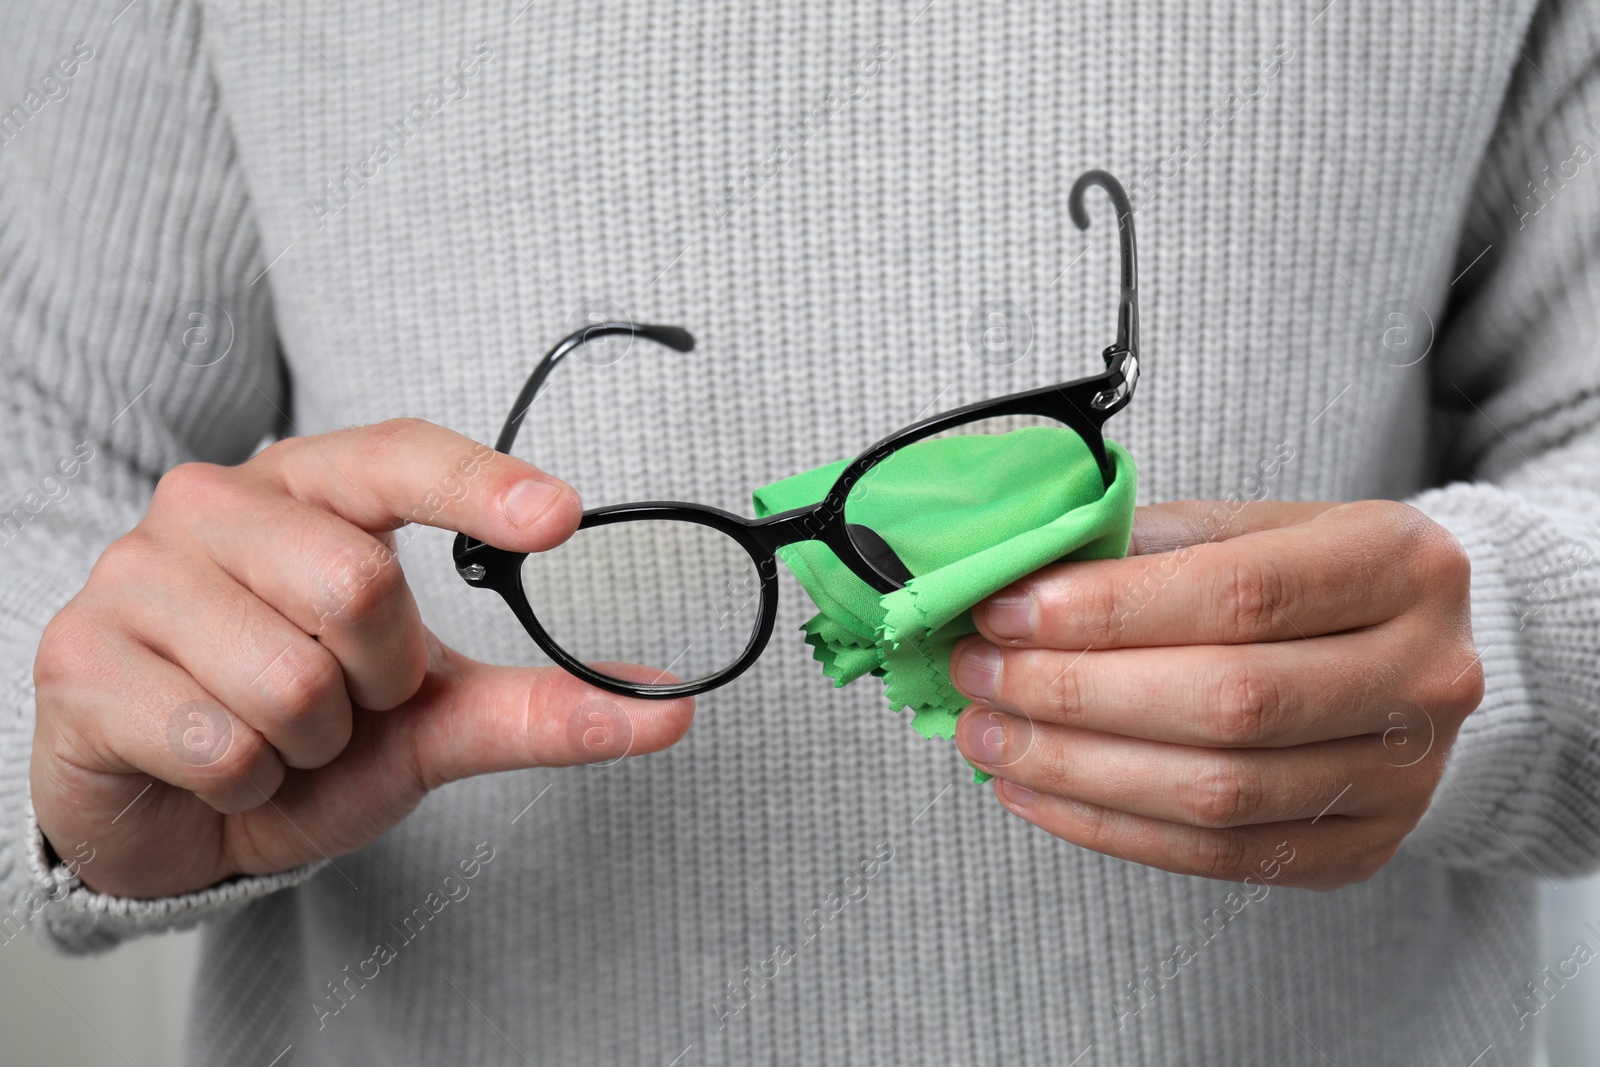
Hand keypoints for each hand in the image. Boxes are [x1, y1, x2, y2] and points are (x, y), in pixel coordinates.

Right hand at [31, 419, 693, 898]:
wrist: (173, 817)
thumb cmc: (303, 737)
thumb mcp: (428, 720)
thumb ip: (537, 708)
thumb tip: (668, 707)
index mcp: (308, 487)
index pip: (398, 456)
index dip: (478, 484)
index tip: (559, 516)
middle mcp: (214, 505)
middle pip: (359, 585)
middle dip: (380, 680)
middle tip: (347, 701)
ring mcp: (135, 575)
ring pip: (290, 677)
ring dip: (313, 743)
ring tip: (280, 737)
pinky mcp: (80, 660)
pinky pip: (219, 742)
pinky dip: (248, 783)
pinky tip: (217, 767)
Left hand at [950, 499, 1482, 889]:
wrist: (1403, 652)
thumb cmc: (1298, 575)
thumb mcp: (1244, 527)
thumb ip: (1141, 547)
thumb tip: (1009, 584)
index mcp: (1402, 563)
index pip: (1241, 594)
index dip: (1109, 609)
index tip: (1005, 611)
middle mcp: (1426, 674)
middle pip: (1230, 702)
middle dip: (1076, 692)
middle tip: (978, 675)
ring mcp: (1407, 777)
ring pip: (1219, 793)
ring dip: (1077, 769)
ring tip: (987, 737)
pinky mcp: (1364, 848)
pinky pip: (1219, 855)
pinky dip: (1109, 828)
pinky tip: (1034, 791)